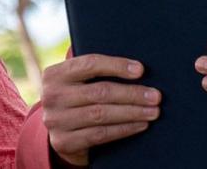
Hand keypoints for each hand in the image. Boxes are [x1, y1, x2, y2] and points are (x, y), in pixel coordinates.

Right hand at [41, 54, 160, 165]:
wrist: (59, 131)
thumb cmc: (77, 98)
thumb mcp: (77, 81)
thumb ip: (94, 70)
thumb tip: (135, 65)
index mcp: (54, 74)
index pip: (90, 64)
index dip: (117, 66)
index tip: (141, 70)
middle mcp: (51, 96)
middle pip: (99, 92)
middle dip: (132, 93)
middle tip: (155, 96)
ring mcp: (55, 120)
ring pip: (101, 114)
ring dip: (132, 112)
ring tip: (153, 111)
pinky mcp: (63, 142)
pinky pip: (100, 134)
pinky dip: (124, 129)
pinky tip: (140, 125)